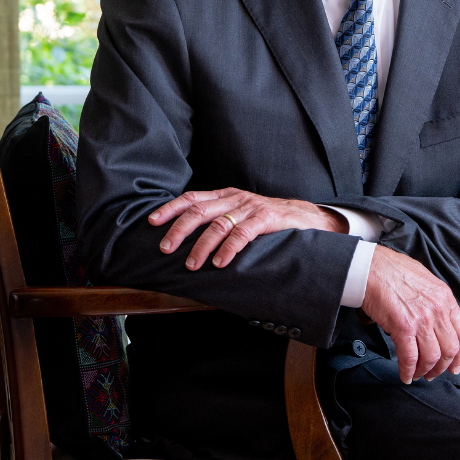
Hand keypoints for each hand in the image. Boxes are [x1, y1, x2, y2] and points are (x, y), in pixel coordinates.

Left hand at [148, 187, 347, 269]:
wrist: (308, 217)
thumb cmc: (269, 219)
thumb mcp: (240, 213)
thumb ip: (219, 218)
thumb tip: (186, 237)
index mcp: (226, 196)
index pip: (192, 198)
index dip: (170, 208)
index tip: (152, 222)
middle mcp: (236, 199)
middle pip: (199, 210)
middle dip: (179, 230)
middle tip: (165, 248)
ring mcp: (251, 208)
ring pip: (218, 224)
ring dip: (201, 246)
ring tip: (191, 264)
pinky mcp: (267, 219)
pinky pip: (242, 233)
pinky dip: (228, 249)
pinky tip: (220, 262)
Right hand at [361, 246, 459, 382]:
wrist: (371, 268)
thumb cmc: (394, 271)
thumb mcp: (426, 282)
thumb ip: (435, 302)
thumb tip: (435, 323)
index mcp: (446, 298)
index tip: (454, 366)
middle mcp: (438, 310)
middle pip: (449, 349)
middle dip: (442, 367)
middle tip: (433, 374)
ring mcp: (422, 319)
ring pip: (432, 356)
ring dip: (425, 371)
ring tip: (418, 375)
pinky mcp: (403, 327)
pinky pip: (410, 357)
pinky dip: (408, 371)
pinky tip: (405, 375)